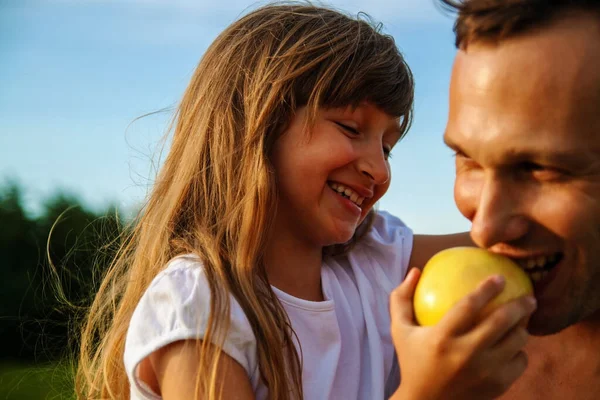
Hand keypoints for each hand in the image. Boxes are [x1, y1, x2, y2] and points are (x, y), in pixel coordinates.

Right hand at [389, 268, 535, 399]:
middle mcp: (465, 354)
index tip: (500, 277)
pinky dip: (520, 352)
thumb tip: (416, 270)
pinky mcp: (496, 386)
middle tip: (528, 297)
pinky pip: (519, 362)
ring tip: (524, 319)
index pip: (469, 305)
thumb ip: (401, 299)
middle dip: (520, 306)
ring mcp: (484, 372)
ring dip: (523, 327)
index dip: (487, 288)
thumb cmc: (411, 361)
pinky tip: (516, 346)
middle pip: (501, 322)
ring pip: (516, 342)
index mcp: (441, 338)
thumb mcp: (399, 331)